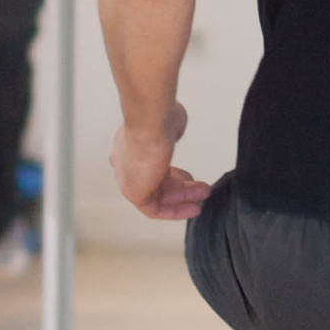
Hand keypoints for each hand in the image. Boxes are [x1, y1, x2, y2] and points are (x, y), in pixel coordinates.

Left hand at [111, 106, 210, 220]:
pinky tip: (193, 208)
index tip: (188, 177)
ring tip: (203, 196)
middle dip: (181, 186)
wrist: (149, 124)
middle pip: (156, 181)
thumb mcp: (168, 123)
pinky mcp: (133, 194)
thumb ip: (170, 132)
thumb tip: (174, 132)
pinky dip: (175, 210)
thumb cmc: (156, 118)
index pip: (151, 164)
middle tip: (198, 188)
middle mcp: (125, 163)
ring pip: (159, 194)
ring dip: (183, 197)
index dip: (173, 172)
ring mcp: (128, 179)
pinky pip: (155, 208)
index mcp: (129, 145)